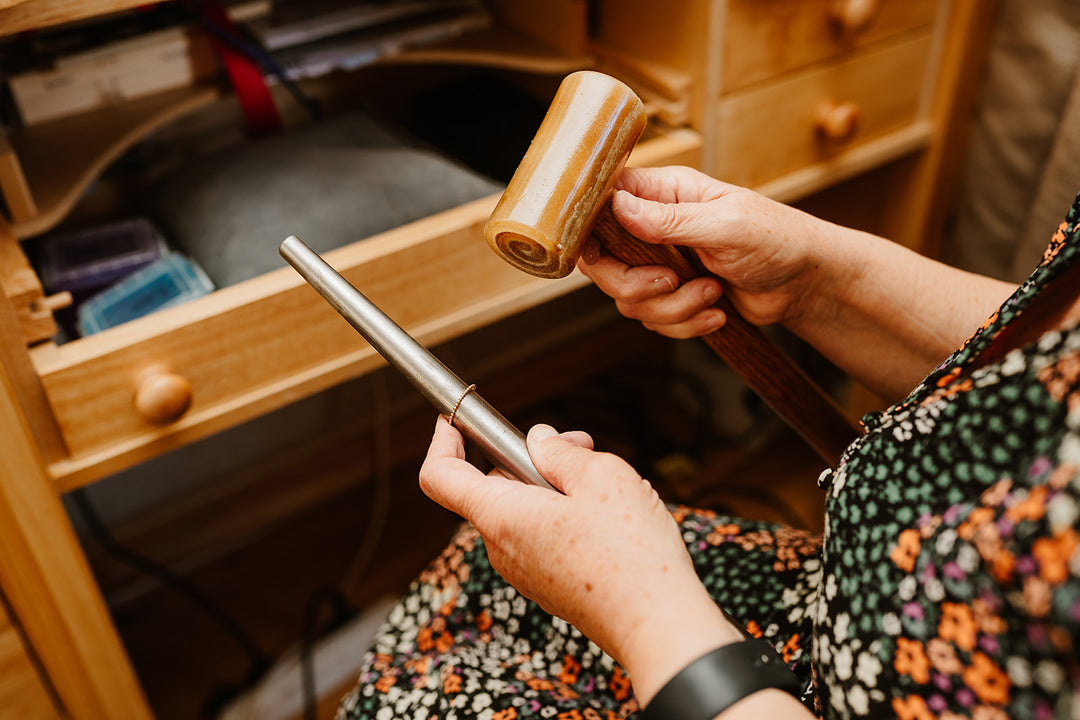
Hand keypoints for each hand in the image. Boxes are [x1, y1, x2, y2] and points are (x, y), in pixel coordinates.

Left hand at [419, 416, 742, 702]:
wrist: (656, 623)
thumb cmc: (630, 552)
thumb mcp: (599, 475)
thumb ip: (559, 452)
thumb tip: (538, 440)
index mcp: (502, 516)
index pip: (439, 476)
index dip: (442, 440)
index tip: (454, 418)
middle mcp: (503, 548)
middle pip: (495, 486)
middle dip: (532, 457)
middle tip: (582, 445)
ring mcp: (524, 571)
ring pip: (525, 510)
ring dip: (556, 487)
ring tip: (607, 485)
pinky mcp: (548, 585)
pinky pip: (543, 536)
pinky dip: (567, 516)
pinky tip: (611, 519)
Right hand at [577, 165, 839, 337]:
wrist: (806, 285)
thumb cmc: (778, 239)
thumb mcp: (726, 224)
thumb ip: (669, 220)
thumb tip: (618, 207)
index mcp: (665, 193)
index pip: (604, 201)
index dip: (590, 228)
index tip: (597, 250)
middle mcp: (655, 227)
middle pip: (602, 261)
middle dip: (634, 284)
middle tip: (670, 283)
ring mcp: (662, 264)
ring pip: (628, 298)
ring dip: (672, 308)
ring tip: (713, 295)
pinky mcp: (674, 297)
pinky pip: (653, 320)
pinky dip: (685, 324)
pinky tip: (717, 313)